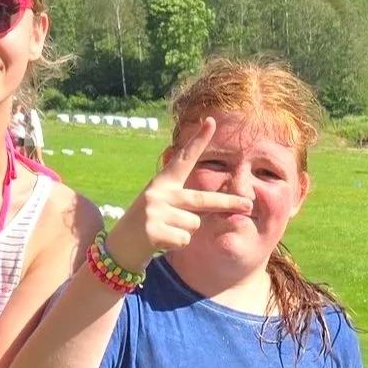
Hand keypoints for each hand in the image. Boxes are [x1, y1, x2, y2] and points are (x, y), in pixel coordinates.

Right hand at [100, 117, 252, 272]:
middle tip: (248, 205)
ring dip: (184, 232)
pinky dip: (176, 245)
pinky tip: (160, 242)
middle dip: (227, 203)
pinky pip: (184, 240)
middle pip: (202, 200)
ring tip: (165, 231)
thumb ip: (185, 200)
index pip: (184, 159)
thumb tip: (219, 205)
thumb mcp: (163, 204)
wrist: (119, 246)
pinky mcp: (153, 231)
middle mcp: (159, 192)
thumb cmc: (147, 224)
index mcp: (163, 182)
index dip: (198, 140)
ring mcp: (155, 211)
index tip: (211, 121)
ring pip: (193, 225)